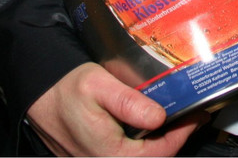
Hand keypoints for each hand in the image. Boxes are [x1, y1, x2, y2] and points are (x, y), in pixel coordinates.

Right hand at [26, 62, 207, 155]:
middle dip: (176, 140)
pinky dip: (146, 145)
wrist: (40, 93)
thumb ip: (128, 103)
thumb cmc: (67, 87)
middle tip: (193, 117)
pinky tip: (155, 126)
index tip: (197, 116)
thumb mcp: (99, 86)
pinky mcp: (96, 156)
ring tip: (180, 120)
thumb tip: (159, 118)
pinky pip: (127, 156)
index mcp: (108, 152)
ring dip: (162, 144)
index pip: (158, 154)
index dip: (182, 136)